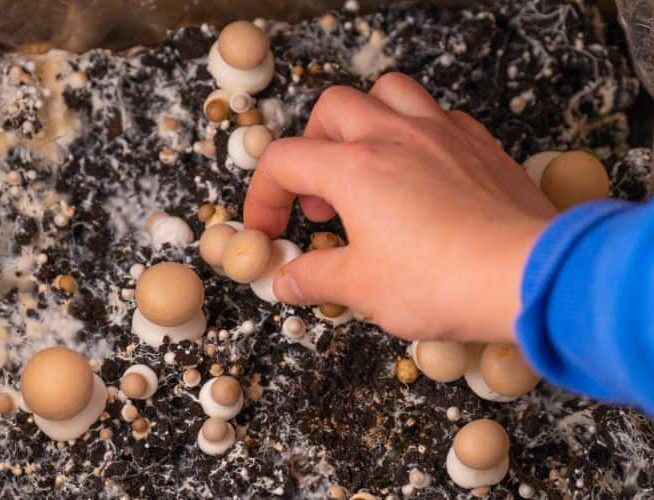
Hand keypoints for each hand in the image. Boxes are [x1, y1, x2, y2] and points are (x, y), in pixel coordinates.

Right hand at [243, 73, 556, 342]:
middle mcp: (395, 136)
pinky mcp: (479, 145)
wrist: (529, 276)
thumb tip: (288, 280)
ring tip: (365, 165)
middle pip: (331, 108)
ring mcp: (442, 134)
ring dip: (364, 121)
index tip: (270, 230)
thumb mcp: (362, 288)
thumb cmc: (444, 281)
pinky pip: (438, 115)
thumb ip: (315, 278)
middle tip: (319, 199)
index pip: (283, 161)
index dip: (264, 197)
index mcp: (354, 168)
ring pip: (388, 91)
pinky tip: (419, 173)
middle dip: (311, 147)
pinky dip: (416, 133)